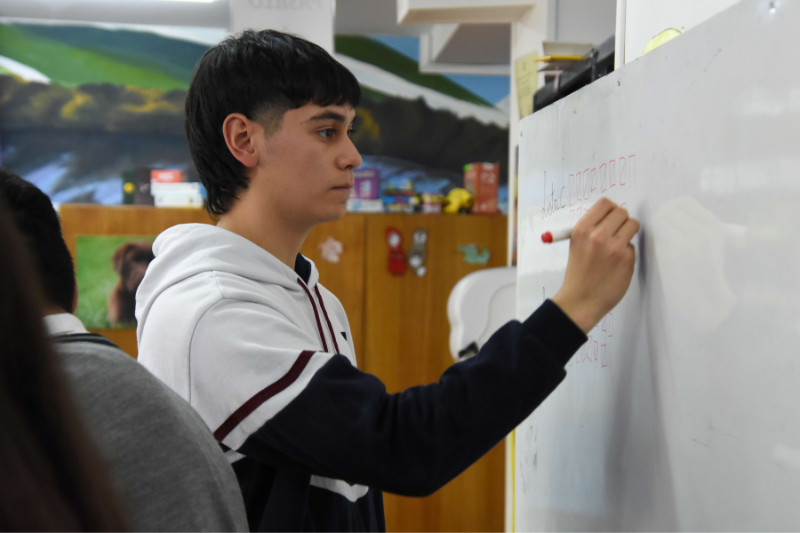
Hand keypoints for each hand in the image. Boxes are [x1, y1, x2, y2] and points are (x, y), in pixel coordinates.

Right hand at [552, 198, 638, 332]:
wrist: (581, 300)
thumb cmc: (578, 273)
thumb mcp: (576, 244)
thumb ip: (592, 228)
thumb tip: (611, 214)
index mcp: (582, 229)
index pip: (605, 203)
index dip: (610, 209)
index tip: (610, 217)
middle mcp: (598, 235)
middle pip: (621, 212)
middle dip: (621, 220)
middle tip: (616, 231)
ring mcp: (615, 247)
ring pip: (632, 224)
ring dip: (628, 232)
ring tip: (618, 245)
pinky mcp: (627, 259)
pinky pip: (632, 246)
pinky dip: (627, 252)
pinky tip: (616, 263)